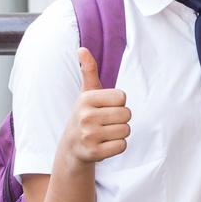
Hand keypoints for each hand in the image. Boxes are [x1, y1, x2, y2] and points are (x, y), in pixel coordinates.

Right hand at [61, 47, 129, 165]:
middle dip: (121, 119)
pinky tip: (104, 144)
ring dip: (119, 133)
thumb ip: (89, 71)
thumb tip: (82, 49)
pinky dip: (117, 146)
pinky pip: (122, 146)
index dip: (118, 104)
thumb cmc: (86, 115)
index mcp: (86, 99)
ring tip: (104, 133)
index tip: (104, 108)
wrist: (73, 146)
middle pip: (127, 114)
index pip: (123, 98)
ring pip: (126, 130)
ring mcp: (89, 136)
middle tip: (105, 122)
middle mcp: (86, 116)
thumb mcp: (86, 93)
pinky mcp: (95, 152)